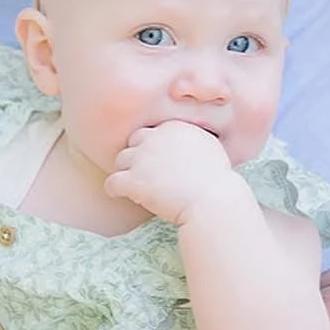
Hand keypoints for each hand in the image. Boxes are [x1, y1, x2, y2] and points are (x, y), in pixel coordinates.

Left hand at [105, 120, 240, 225]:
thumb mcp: (210, 148)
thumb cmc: (217, 181)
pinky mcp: (133, 180)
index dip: (154, 148)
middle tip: (145, 173)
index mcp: (174, 127)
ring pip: (120, 160)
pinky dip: (114, 189)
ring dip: (126, 172)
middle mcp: (155, 138)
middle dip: (138, 156)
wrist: (213, 202)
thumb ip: (193, 140)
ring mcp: (142, 158)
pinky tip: (121, 195)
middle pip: (134, 142)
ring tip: (134, 186)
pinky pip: (112, 182)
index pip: (153, 132)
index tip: (160, 162)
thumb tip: (187, 143)